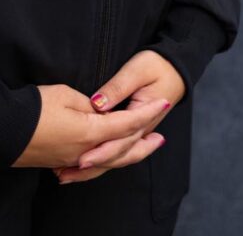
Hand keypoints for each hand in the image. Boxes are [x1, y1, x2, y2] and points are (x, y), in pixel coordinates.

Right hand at [11, 82, 169, 170]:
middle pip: (123, 151)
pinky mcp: (61, 162)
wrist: (3, 129)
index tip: (163, 103)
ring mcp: (73, 160)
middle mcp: (86, 152)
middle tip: (161, 137)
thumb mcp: (65, 95)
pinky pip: (92, 165)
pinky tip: (108, 158)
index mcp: (90, 133)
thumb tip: (100, 112)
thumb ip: (89, 105)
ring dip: (128, 154)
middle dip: (144, 143)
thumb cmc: (34, 108)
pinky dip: (107, 161)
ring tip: (141, 147)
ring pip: (109, 161)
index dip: (147, 112)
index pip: (126, 123)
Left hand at [53, 51, 185, 184]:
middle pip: (117, 154)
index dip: (100, 152)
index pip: (120, 141)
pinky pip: (117, 148)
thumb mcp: (136, 71)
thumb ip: (118, 88)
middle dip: (92, 165)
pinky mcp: (132, 129)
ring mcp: (138, 132)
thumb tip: (98, 104)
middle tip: (66, 174)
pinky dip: (101, 158)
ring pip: (116, 156)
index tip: (81, 160)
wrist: (176, 68)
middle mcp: (141, 131)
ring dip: (94, 167)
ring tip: (67, 176)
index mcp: (143, 119)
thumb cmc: (156, 66)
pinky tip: (82, 164)